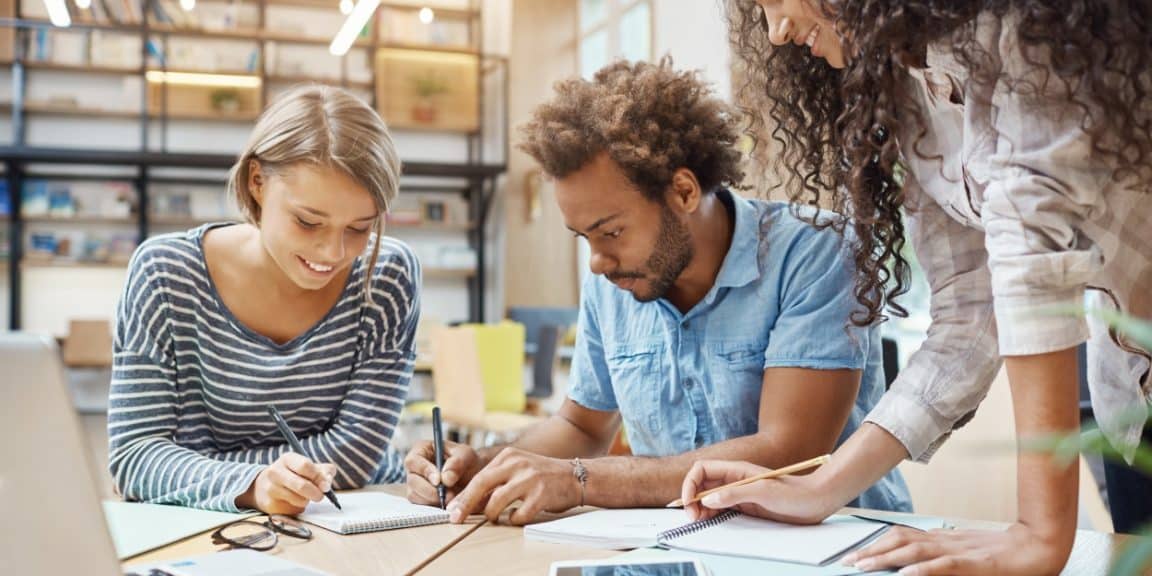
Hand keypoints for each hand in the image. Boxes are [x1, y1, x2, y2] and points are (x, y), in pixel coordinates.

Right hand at [237, 452, 336, 514]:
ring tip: (304, 496)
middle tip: (320, 496)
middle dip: (316, 493)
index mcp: (287, 459)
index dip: (318, 477)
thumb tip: (327, 484)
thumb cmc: (294, 474)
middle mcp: (275, 472)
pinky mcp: (270, 504)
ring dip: (307, 501)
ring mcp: (270, 488)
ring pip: (298, 500)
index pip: (305, 466)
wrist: (266, 486)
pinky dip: (298, 508)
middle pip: (301, 485)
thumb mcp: (309, 467)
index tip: (326, 486)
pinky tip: (293, 502)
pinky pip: (292, 510)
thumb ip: (324, 472)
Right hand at [404, 440, 480, 505]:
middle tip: (448, 494)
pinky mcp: (419, 499)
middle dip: (430, 490)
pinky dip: (434, 507)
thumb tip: (445, 478)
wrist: (473, 477)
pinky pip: (421, 506)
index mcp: (421, 450)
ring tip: (452, 498)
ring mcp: (415, 485)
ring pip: (415, 496)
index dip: (424, 471)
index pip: (413, 461)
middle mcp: (414, 468)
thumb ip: (457, 463)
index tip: (438, 480)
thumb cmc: (467, 461)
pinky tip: (447, 504)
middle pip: (412, 481)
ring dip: (433, 500)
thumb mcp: (466, 456)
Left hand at [447, 447, 580, 524]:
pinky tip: (517, 517)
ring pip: (496, 501)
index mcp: (508, 456)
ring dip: (491, 514)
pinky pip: (518, 515)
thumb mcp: (518, 469)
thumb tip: (471, 501)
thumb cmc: (543, 476)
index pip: (478, 476)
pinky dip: (513, 520)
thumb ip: (497, 480)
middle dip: (465, 504)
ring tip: (495, 518)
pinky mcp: (541, 495)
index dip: (463, 495)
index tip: (452, 509)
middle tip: (455, 518)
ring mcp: (530, 479)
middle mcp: (517, 464)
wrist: (576, 476)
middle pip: (481, 484)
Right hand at [680, 459, 838, 523]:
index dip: (690, 484)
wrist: (814, 501)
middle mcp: (734, 479)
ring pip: (708, 497)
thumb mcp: (763, 492)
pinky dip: (710, 513)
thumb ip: (734, 494)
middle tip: (692, 516)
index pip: (702, 470)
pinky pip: (720, 507)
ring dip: (699, 507)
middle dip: (691, 498)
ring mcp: (738, 493)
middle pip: (702, 484)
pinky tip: (709, 520)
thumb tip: (708, 500)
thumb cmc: (794, 493)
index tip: (688, 502)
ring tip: (698, 520)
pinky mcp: (744, 505)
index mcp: (736, 470)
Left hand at [840, 523, 1071, 574]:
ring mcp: (958, 551)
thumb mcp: (963, 551)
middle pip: (900, 541)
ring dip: (886, 559)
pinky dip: (922, 569)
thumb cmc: (999, 552)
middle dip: (871, 552)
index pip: (901, 535)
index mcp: (941, 538)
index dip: (875, 543)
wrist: (1037, 546)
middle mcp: (944, 541)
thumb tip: (911, 563)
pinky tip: (905, 574)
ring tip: (864, 567)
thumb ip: (938, 556)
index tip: (854, 553)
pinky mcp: (973, 564)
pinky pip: (943, 566)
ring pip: (914, 551)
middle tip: (847, 563)